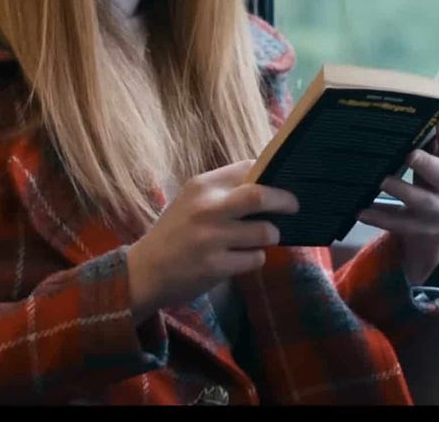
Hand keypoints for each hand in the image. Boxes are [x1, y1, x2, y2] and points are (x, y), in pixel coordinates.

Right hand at [126, 159, 297, 321]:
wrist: (144, 272)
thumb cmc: (176, 232)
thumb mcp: (192, 200)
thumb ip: (225, 190)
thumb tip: (271, 182)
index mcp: (202, 186)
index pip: (249, 168)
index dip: (271, 174)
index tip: (282, 183)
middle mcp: (207, 208)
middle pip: (261, 195)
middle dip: (285, 201)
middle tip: (294, 206)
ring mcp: (211, 238)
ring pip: (265, 232)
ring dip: (270, 236)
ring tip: (259, 239)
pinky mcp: (216, 266)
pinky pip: (256, 259)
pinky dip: (255, 259)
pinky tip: (239, 258)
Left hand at [357, 112, 438, 284]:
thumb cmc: (437, 184)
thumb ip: (432, 139)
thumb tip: (409, 106)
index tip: (431, 107)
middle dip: (425, 163)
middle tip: (408, 154)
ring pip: (420, 200)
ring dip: (399, 189)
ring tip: (380, 180)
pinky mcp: (421, 229)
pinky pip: (398, 222)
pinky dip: (379, 216)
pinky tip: (360, 210)